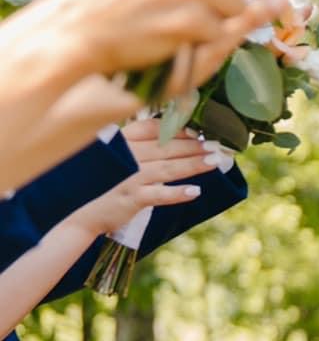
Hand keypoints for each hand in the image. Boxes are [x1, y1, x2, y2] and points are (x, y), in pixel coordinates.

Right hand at [68, 126, 215, 239]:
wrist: (79, 212)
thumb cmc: (100, 184)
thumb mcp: (114, 159)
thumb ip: (135, 147)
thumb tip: (169, 141)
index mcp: (122, 142)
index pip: (154, 129)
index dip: (178, 129)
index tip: (197, 131)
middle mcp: (127, 156)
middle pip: (167, 147)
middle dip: (195, 146)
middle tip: (217, 146)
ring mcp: (130, 177)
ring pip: (168, 168)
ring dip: (194, 164)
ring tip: (215, 162)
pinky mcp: (132, 198)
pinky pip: (159, 194)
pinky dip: (178, 193)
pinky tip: (196, 191)